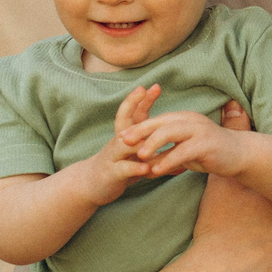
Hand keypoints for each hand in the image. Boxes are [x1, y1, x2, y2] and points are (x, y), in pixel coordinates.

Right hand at [75, 82, 162, 202]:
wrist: (92, 185)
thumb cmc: (121, 167)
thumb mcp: (136, 154)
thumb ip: (154, 146)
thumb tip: (179, 140)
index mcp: (125, 135)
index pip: (132, 112)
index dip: (141, 99)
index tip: (155, 86)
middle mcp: (117, 141)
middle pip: (123, 119)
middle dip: (133, 103)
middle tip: (144, 90)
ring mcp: (112, 156)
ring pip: (123, 143)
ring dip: (139, 138)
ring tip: (153, 133)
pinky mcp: (111, 173)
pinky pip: (123, 168)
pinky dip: (135, 167)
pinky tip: (147, 167)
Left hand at [120, 106, 248, 178]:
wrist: (240, 155)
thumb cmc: (210, 154)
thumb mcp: (185, 153)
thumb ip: (167, 154)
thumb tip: (146, 163)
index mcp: (184, 119)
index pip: (157, 120)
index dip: (139, 128)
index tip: (123, 136)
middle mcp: (190, 120)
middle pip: (161, 123)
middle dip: (141, 131)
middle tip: (124, 141)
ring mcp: (200, 130)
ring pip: (171, 132)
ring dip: (153, 144)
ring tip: (140, 156)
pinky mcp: (207, 144)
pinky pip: (184, 151)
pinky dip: (169, 160)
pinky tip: (158, 170)